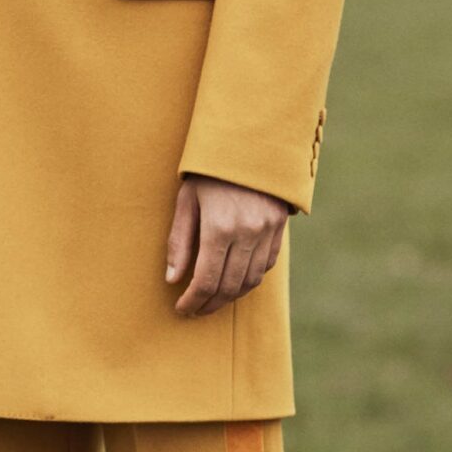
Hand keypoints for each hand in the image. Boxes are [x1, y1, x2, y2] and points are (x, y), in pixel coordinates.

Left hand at [165, 175, 287, 316]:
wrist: (248, 141)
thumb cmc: (209, 170)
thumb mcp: (187, 201)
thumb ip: (179, 242)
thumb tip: (173, 279)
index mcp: (219, 227)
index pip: (206, 281)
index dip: (193, 301)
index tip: (182, 309)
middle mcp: (247, 233)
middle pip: (230, 287)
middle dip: (210, 304)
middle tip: (196, 310)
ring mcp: (267, 230)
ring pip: (251, 280)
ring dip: (231, 296)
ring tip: (213, 300)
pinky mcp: (279, 227)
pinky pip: (266, 264)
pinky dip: (250, 278)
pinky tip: (234, 280)